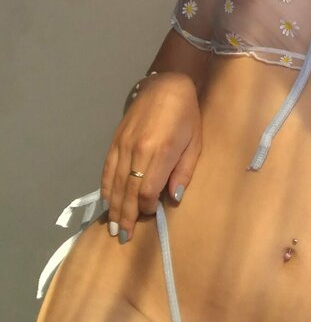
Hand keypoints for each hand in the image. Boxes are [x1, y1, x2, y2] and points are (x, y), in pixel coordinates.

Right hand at [100, 72, 201, 242]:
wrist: (165, 85)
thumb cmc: (186, 115)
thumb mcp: (195, 143)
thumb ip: (184, 172)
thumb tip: (173, 198)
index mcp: (161, 152)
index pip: (147, 190)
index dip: (146, 207)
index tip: (151, 214)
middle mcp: (138, 150)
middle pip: (127, 191)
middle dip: (125, 216)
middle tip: (123, 236)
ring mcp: (123, 145)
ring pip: (113, 183)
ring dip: (113, 207)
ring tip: (113, 227)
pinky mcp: (115, 140)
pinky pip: (107, 169)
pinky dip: (105, 187)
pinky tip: (107, 201)